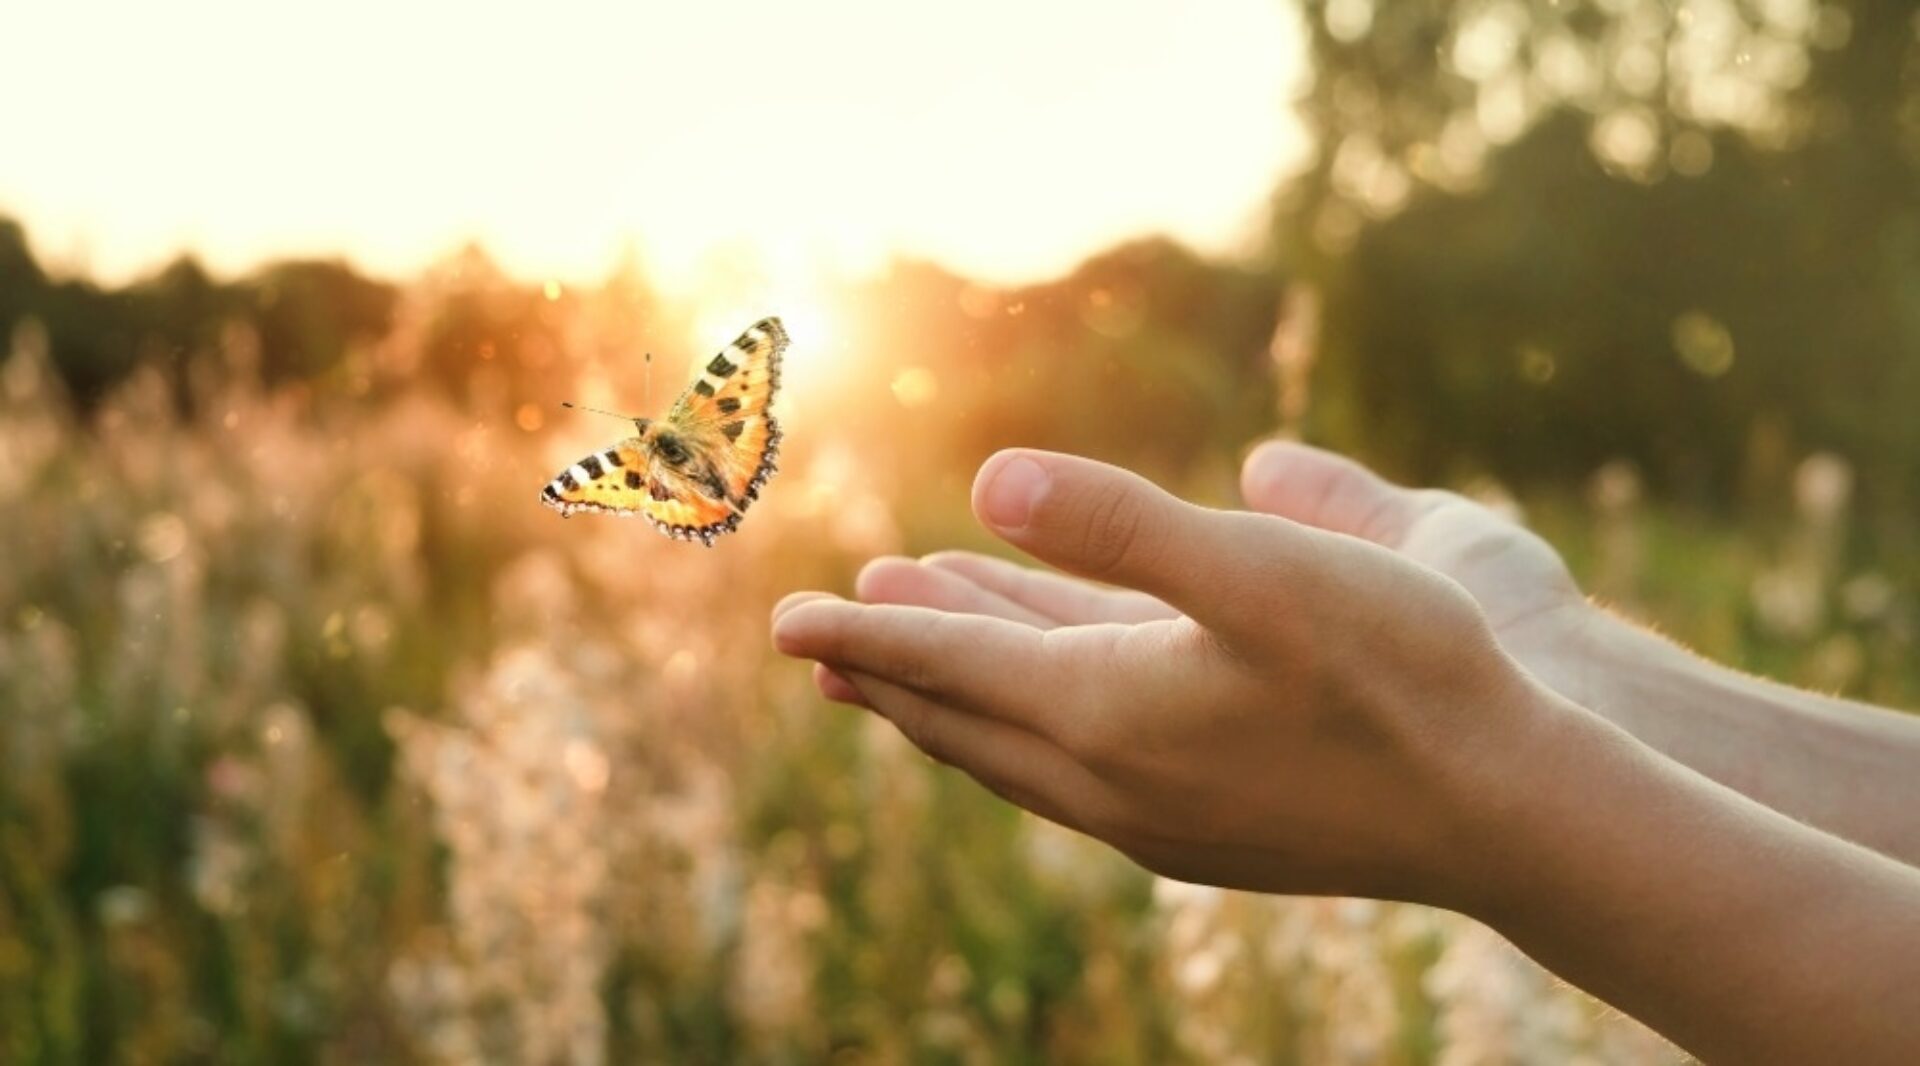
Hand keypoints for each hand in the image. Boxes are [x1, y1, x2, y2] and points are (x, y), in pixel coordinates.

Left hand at [772, 449, 1557, 906]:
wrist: (1504, 813)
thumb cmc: (1398, 674)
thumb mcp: (1260, 571)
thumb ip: (1121, 526)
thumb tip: (986, 483)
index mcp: (1104, 712)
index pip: (947, 669)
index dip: (865, 634)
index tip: (785, 620)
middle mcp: (1109, 782)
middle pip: (963, 719)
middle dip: (890, 670)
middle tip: (822, 639)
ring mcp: (1156, 819)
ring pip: (1014, 753)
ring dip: (953, 703)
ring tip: (905, 668)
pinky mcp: (1204, 832)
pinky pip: (1073, 775)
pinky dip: (1027, 732)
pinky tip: (1045, 721)